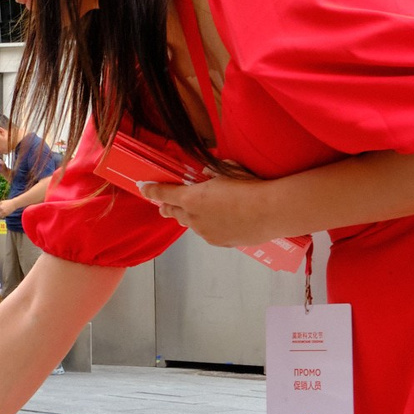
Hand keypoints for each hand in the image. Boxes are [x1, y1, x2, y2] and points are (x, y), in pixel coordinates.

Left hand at [140, 172, 274, 248]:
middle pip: (172, 212)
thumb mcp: (228, 171)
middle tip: (164, 205)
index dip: (151, 190)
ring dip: (189, 217)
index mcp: (191, 198)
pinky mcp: (218, 242)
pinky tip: (219, 221)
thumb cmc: (250, 187)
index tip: (143, 187)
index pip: (163, 193)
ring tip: (195, 212)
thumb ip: (212, 172)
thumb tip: (206, 175)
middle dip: (167, 207)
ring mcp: (205, 232)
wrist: (270, 211)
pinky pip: (207, 233)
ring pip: (191, 224)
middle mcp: (193, 218)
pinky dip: (208, 226)